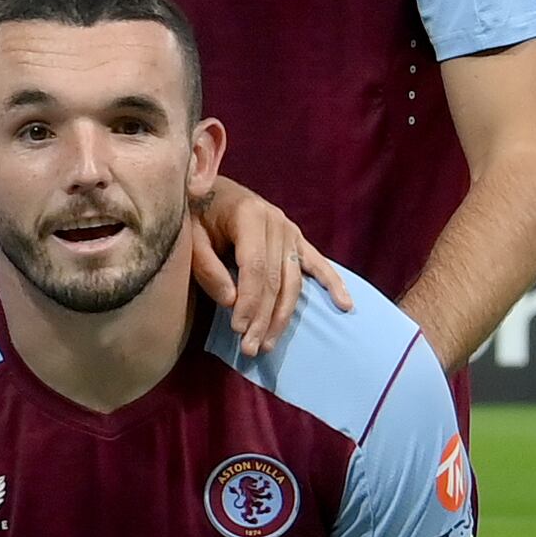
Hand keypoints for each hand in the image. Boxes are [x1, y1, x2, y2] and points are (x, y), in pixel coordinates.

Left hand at [180, 173, 348, 349]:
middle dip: (263, 317)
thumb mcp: (190, 235)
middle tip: (251, 349)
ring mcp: (290, 230)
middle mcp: (276, 222)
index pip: (255, 268)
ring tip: (270, 343)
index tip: (239, 330)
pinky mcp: (296, 238)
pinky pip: (316, 263)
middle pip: (275, 279)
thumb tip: (231, 302)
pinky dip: (332, 283)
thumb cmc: (195, 212)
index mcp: (250, 215)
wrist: (208, 188)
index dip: (249, 301)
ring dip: (283, 315)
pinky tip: (345, 304)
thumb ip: (207, 267)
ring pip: (293, 280)